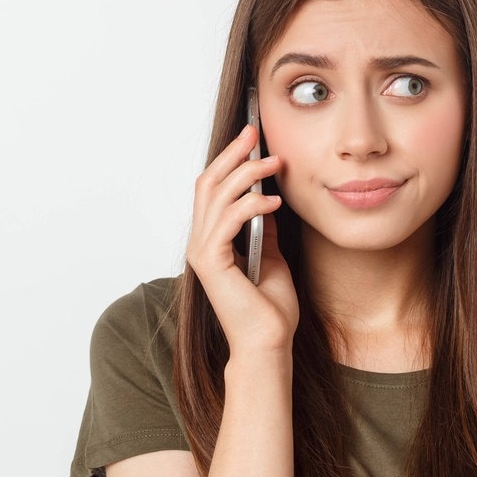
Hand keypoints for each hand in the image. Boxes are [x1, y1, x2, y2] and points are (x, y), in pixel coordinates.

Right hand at [185, 124, 298, 354]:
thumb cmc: (270, 307)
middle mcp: (201, 242)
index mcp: (212, 240)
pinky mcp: (211, 263)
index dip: (230, 160)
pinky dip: (251, 204)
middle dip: (233, 154)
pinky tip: (274, 201)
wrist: (268, 343)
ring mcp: (203, 252)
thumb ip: (262, 228)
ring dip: (248, 173)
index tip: (253, 139)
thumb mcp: (271, 254)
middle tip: (255, 133)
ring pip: (217, 196)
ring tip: (275, 163)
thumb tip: (266, 199)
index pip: (213, 188)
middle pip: (208, 183)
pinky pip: (227, 220)